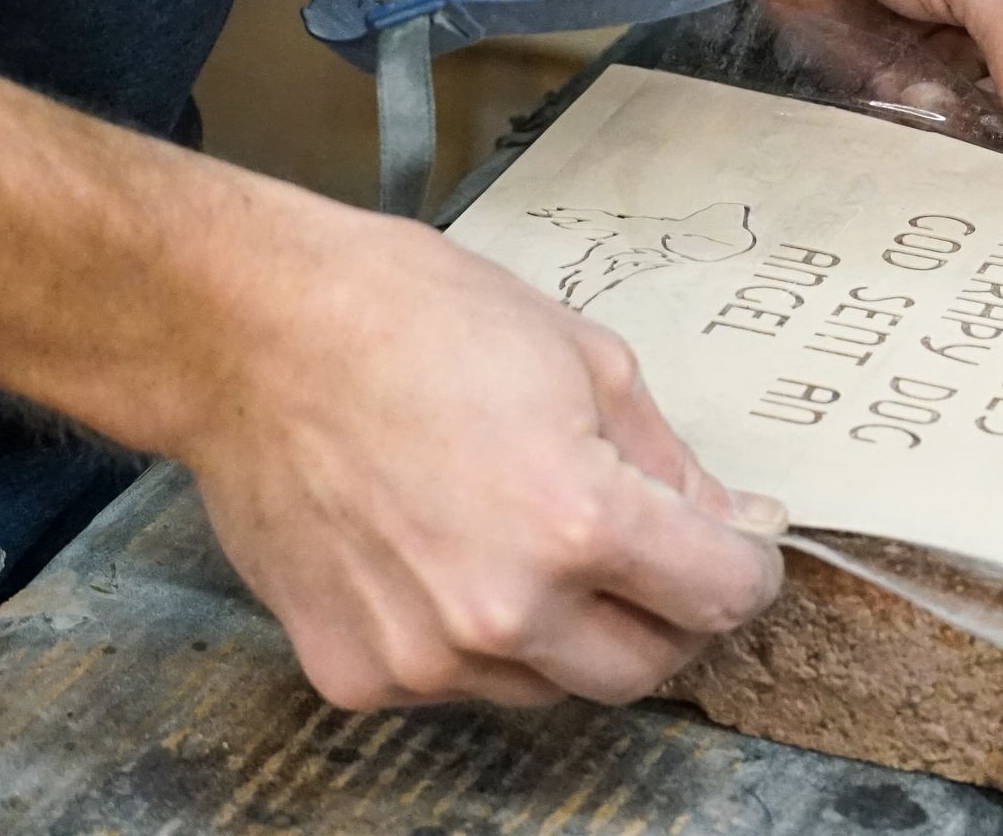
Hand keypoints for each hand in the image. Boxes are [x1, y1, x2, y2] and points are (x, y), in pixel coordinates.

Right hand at [169, 210, 784, 709]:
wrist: (252, 333)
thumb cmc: (413, 318)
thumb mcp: (586, 360)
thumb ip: (670, 464)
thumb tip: (732, 523)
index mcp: (576, 522)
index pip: (720, 597)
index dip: (749, 568)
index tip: (743, 546)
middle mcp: (504, 611)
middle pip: (648, 667)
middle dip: (674, 613)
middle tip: (661, 554)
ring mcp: (424, 656)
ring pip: (554, 684)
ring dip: (576, 631)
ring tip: (537, 540)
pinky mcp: (357, 673)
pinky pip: (461, 683)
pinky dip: (483, 640)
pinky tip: (456, 558)